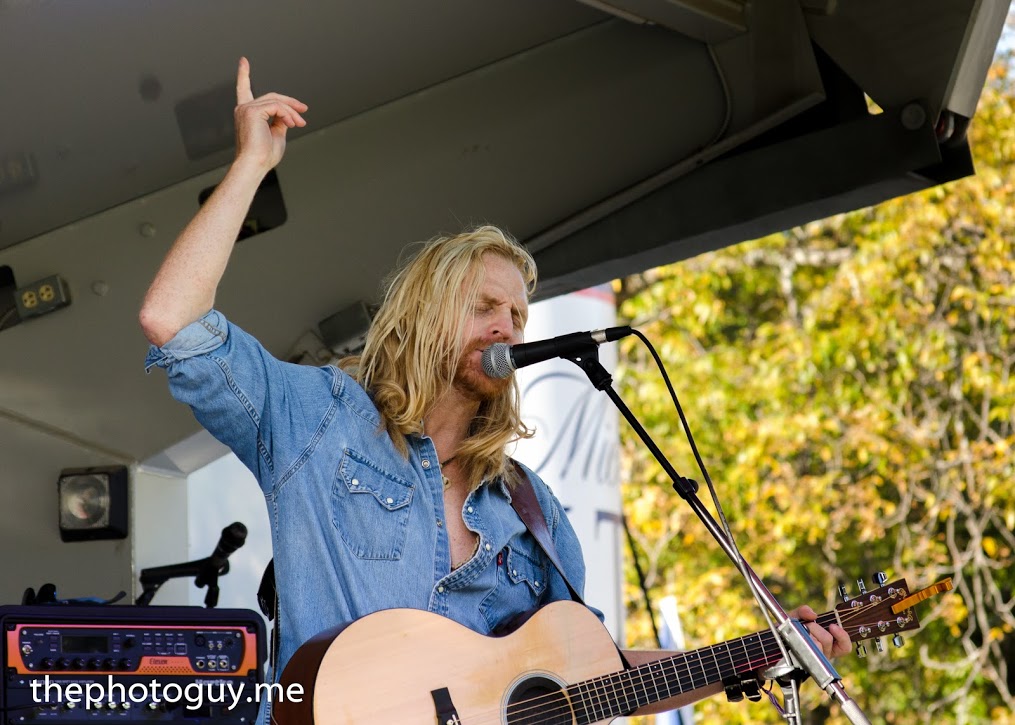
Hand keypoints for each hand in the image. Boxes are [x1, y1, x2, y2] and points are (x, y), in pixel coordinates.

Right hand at [233, 57, 307, 172]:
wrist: (255, 164)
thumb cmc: (264, 155)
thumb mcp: (276, 134)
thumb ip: (280, 121)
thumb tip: (288, 115)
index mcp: (247, 114)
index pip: (244, 90)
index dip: (243, 75)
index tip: (243, 61)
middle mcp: (243, 108)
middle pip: (272, 97)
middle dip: (290, 103)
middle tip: (304, 110)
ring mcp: (247, 108)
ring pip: (277, 102)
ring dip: (292, 113)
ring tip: (300, 124)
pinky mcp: (252, 111)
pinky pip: (277, 106)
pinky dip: (288, 114)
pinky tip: (293, 124)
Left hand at [789, 605, 850, 658]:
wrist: (771, 639)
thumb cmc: (786, 629)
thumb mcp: (795, 616)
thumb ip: (803, 611)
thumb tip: (813, 614)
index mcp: (826, 645)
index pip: (844, 647)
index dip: (843, 637)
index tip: (833, 626)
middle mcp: (822, 654)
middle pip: (827, 641)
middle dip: (816, 629)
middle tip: (807, 625)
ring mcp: (813, 660)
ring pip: (818, 646)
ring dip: (808, 634)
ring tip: (800, 631)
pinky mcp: (802, 663)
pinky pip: (808, 655)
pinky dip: (804, 643)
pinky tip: (800, 638)